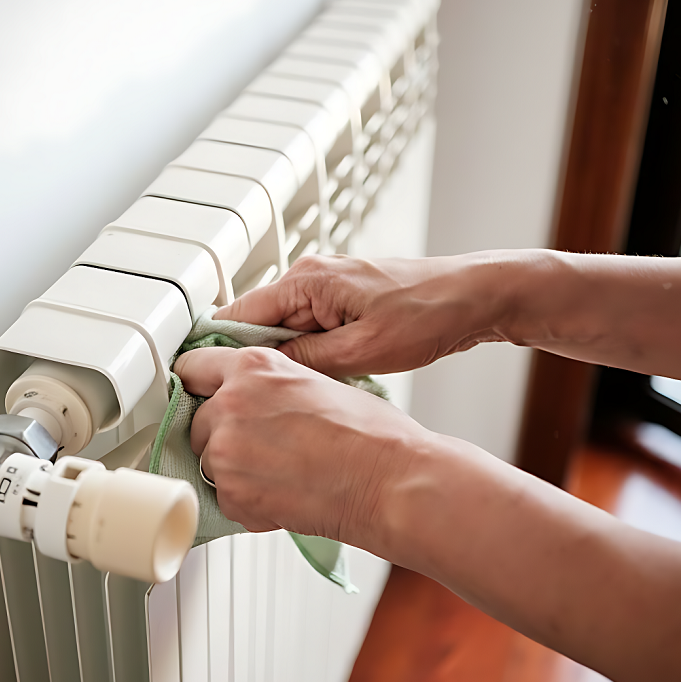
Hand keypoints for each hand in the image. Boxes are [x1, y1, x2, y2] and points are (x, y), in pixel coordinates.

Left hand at [172, 345, 431, 543]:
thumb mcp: (317, 381)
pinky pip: (224, 498)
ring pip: (210, 461)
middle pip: (201, 419)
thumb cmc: (371, 434)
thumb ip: (273, 383)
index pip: (194, 368)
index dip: (202, 385)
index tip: (202, 394)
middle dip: (225, 433)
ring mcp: (226, 451)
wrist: (388, 481)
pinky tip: (284, 494)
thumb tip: (259, 393)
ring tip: (283, 472)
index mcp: (253, 367)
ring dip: (236, 469)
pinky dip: (248, 502)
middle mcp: (231, 403)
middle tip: (268, 445)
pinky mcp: (232, 494)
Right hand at [215, 252, 517, 376]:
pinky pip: (307, 333)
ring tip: (281, 399)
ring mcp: (326, 290)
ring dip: (282, 363)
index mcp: (307, 280)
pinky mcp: (342, 304)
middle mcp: (310, 278)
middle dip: (252, 363)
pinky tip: (314, 385)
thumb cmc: (430, 313)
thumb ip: (307, 360)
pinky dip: (305, 358)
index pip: (238, 315)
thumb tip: (265, 372)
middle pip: (257, 326)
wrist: (475, 297)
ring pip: (282, 333)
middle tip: (245, 402)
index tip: (205, 384)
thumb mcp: (363, 350)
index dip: (218, 352)